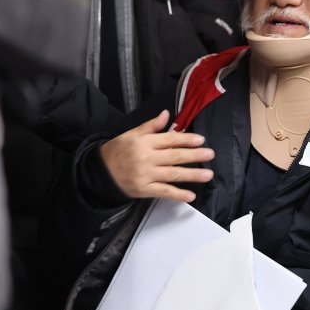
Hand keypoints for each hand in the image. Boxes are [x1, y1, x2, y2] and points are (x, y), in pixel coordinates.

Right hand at [98, 110, 214, 201]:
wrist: (100, 172)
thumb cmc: (117, 150)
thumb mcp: (131, 134)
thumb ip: (151, 126)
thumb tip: (166, 114)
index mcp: (145, 142)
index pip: (170, 139)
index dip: (186, 139)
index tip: (201, 140)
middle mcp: (147, 158)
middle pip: (175, 156)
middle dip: (195, 156)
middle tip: (210, 155)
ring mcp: (146, 175)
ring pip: (173, 174)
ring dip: (192, 175)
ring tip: (208, 174)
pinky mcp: (144, 190)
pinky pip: (164, 192)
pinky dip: (178, 194)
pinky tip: (191, 196)